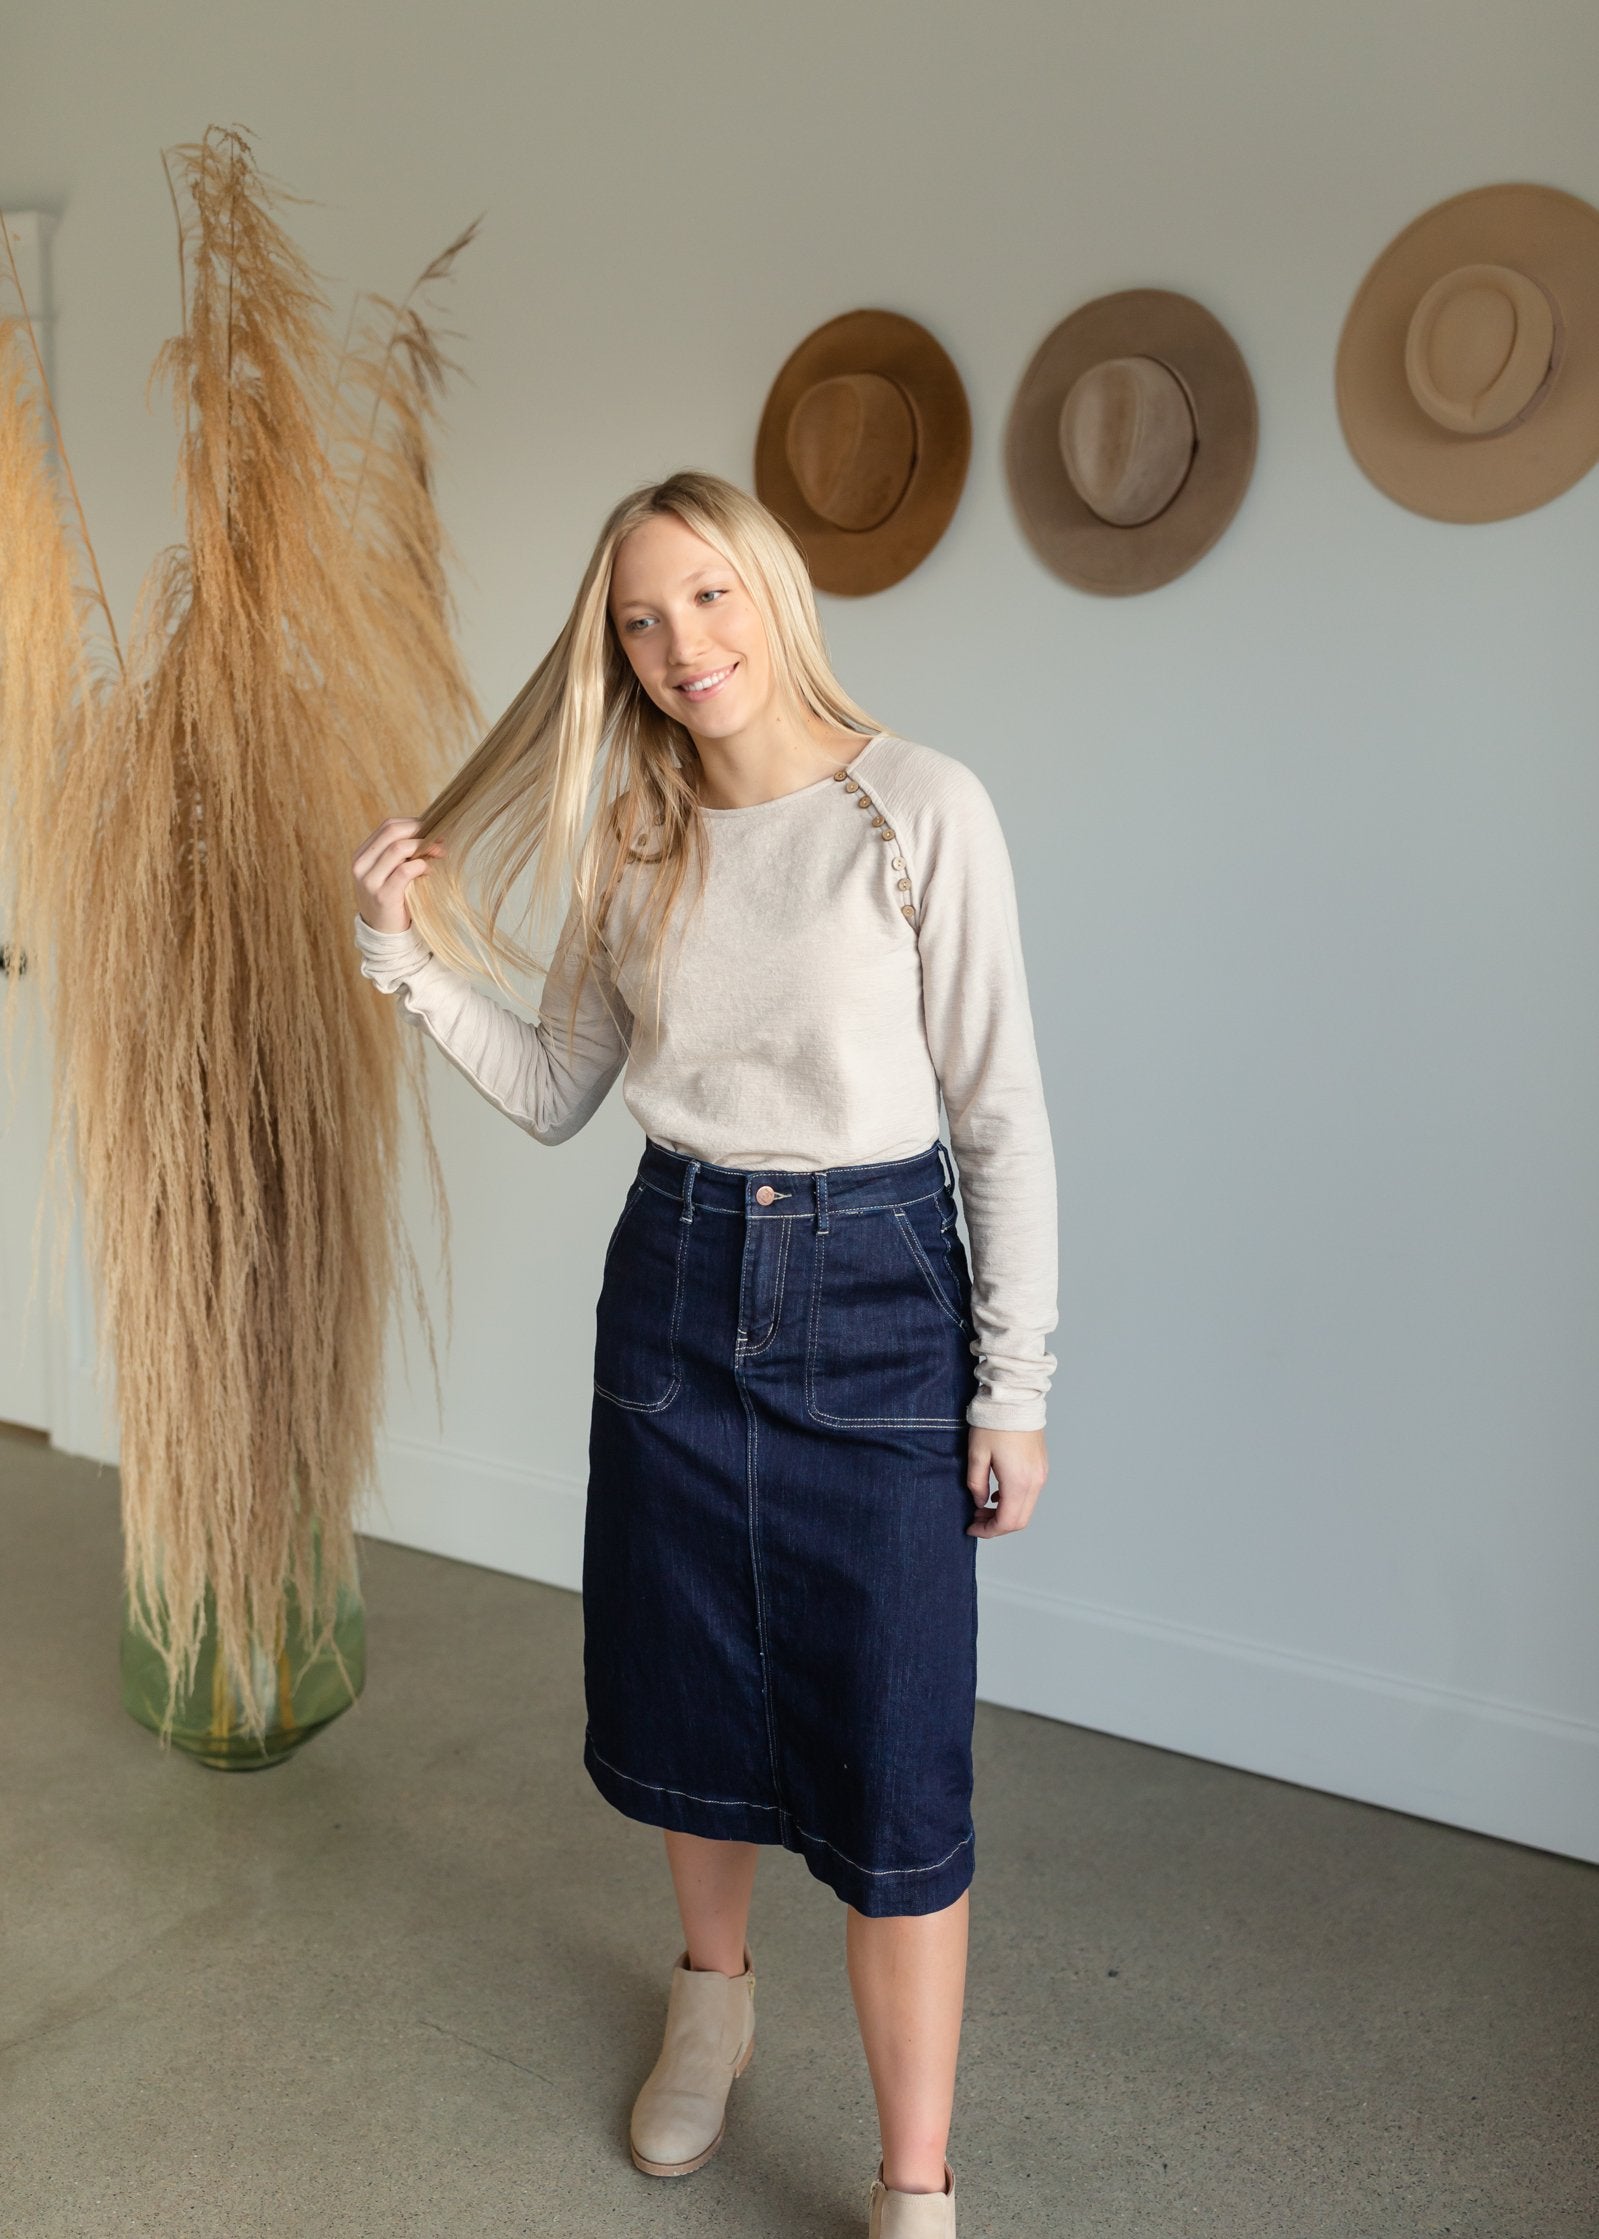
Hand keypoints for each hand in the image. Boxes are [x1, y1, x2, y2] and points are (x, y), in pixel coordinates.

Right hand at [351, 816, 444, 933]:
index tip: (433, 829)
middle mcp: (361, 865)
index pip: (388, 826)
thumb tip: (432, 831)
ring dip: (424, 847)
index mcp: (362, 855)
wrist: (385, 935)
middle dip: (420, 831)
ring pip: (399, 848)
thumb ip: (403, 853)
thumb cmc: (394, 900)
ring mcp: (369, 881)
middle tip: (440, 838)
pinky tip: (430, 871)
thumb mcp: (392, 872)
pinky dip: (422, 866)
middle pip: (392, 831)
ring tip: (439, 854)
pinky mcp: (383, 895)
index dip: (413, 823)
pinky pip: (405, 870)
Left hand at [965, 1426, 1047, 1537]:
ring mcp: (1041, 1474)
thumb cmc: (994, 1424)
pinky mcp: (1042, 1467)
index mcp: (1018, 1482)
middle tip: (976, 1519)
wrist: (1015, 1399)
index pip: (1007, 1522)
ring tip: (983, 1506)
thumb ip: (976, 1483)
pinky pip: (1031, 1494)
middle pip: (1020, 1521)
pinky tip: (997, 1494)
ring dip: (1006, 1514)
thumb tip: (980, 1502)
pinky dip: (1014, 1502)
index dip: (988, 1531)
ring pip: (1026, 1509)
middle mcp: (1034, 1482)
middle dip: (996, 1526)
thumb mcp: (976, 1455)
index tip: (971, 1528)